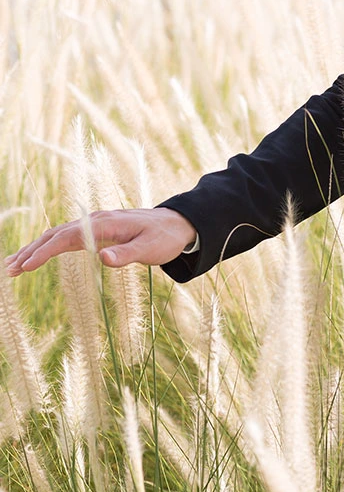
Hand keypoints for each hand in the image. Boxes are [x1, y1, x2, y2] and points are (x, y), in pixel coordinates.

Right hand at [5, 208, 197, 276]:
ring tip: (15, 265)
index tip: (27, 266)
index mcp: (104, 224)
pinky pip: (67, 237)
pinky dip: (49, 246)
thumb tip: (103, 258)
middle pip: (54, 234)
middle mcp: (96, 221)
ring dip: (35, 249)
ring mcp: (95, 224)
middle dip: (30, 251)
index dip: (44, 252)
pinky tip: (37, 256)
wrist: (177, 224)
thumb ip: (127, 255)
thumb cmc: (164, 238)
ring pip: (57, 234)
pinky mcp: (98, 230)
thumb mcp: (150, 249)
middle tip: (10, 270)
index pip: (65, 237)